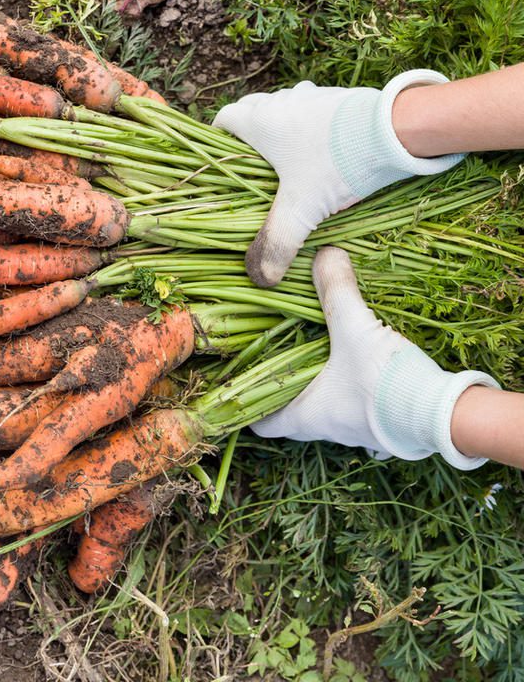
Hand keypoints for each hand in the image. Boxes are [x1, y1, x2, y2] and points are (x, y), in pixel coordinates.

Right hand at [212, 71, 465, 286]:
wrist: (396, 130)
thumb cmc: (338, 164)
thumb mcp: (303, 210)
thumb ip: (278, 243)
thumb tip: (261, 277)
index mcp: (262, 121)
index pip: (224, 118)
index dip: (218, 138)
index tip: (223, 159)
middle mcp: (283, 101)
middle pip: (252, 108)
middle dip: (248, 132)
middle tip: (255, 164)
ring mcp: (314, 95)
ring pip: (284, 104)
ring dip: (281, 125)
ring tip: (290, 157)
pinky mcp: (341, 97)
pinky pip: (315, 106)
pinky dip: (311, 123)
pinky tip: (325, 148)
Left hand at [251, 247, 497, 468]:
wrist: (445, 415)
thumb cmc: (387, 382)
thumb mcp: (355, 329)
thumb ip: (336, 291)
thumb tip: (323, 253)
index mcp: (305, 417)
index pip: (262, 423)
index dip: (247, 405)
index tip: (241, 383)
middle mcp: (327, 429)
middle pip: (290, 416)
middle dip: (282, 390)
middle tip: (276, 359)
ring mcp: (357, 431)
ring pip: (324, 411)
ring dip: (317, 388)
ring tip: (313, 354)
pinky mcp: (383, 425)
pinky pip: (356, 409)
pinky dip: (349, 389)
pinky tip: (357, 364)